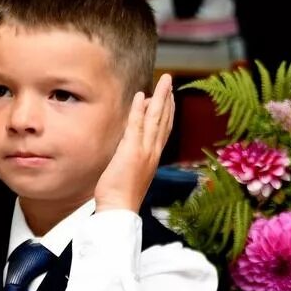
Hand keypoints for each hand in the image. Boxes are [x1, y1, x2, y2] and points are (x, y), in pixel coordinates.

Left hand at [95, 75, 174, 213]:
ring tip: (164, 82)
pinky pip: (137, 126)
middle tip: (170, 81)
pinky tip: (142, 96)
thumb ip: (132, 157)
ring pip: (155, 119)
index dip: (168, 112)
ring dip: (160, 98)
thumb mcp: (130, 173)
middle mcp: (153, 152)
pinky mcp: (132, 151)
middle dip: (167, 99)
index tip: (169, 97)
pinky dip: (140, 110)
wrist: (120, 209)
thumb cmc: (121, 196)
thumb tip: (129, 145)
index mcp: (153, 157)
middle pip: (163, 120)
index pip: (163, 130)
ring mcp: (144, 151)